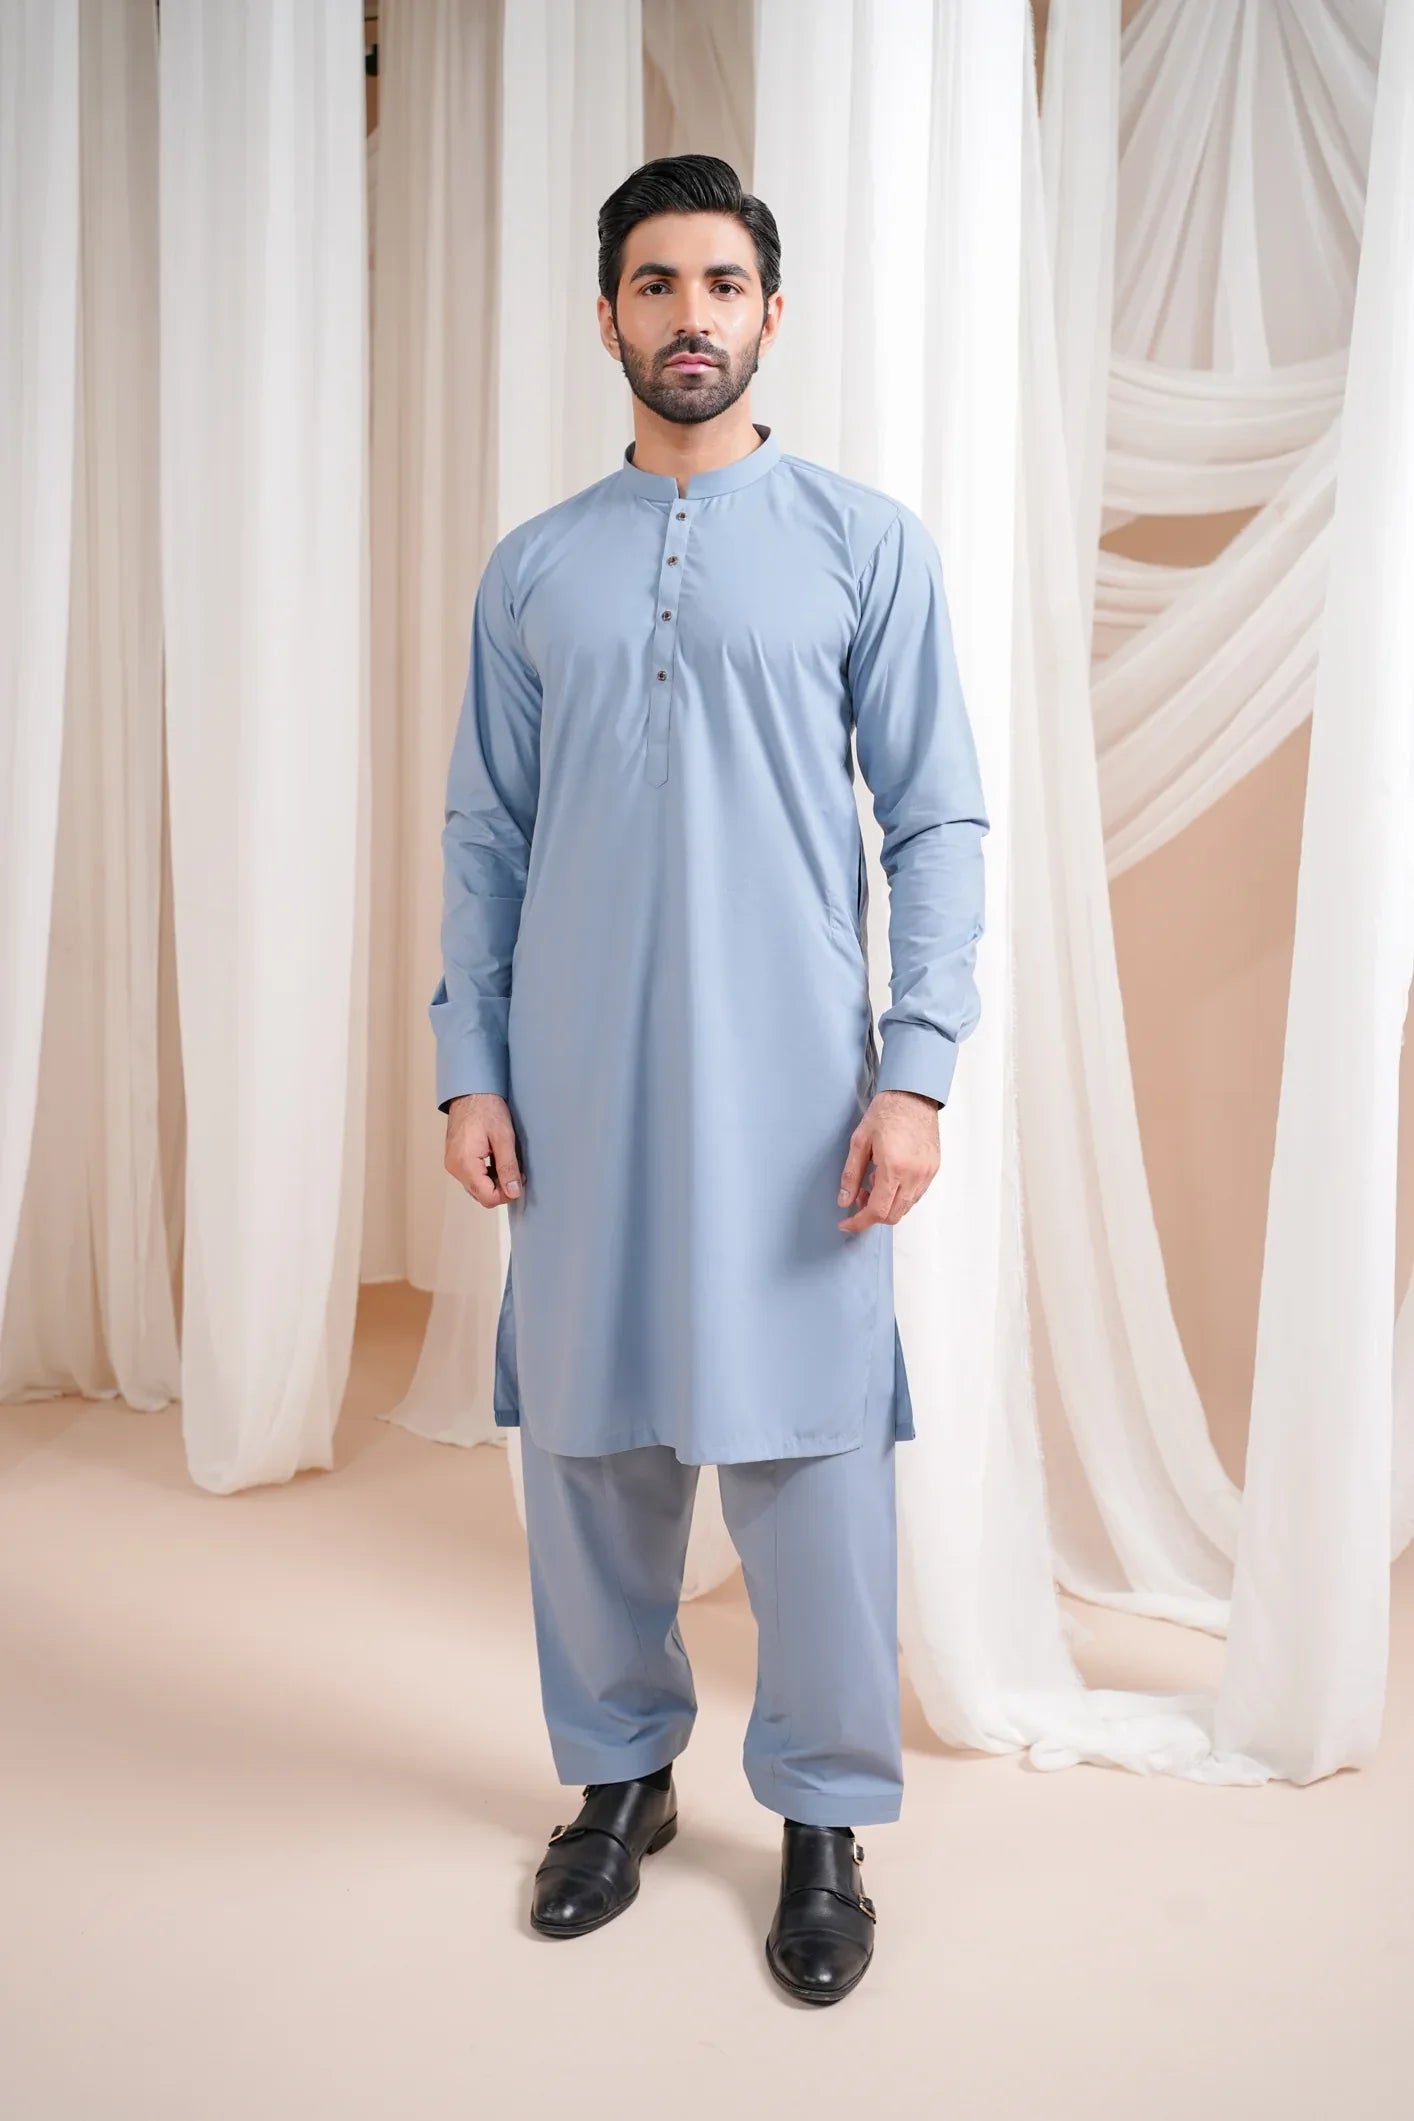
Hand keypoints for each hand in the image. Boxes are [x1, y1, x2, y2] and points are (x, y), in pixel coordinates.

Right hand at [445, 1092, 524, 1206]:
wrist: (471, 1091)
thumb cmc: (486, 1108)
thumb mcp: (503, 1138)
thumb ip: (508, 1167)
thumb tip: (513, 1192)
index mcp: (464, 1163)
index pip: (487, 1197)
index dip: (506, 1194)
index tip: (518, 1180)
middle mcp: (454, 1167)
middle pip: (481, 1195)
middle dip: (501, 1188)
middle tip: (516, 1171)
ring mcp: (453, 1163)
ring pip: (476, 1187)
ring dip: (494, 1181)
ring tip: (506, 1162)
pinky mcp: (455, 1159)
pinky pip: (472, 1177)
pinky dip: (486, 1174)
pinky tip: (496, 1160)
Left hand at [836, 1088, 939, 1231]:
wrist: (913, 1096)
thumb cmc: (886, 1113)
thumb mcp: (859, 1142)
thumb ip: (851, 1175)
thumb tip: (844, 1200)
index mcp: (894, 1167)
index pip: (877, 1211)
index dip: (859, 1222)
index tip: (846, 1224)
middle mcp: (914, 1175)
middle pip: (893, 1215)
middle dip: (872, 1215)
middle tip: (858, 1198)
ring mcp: (926, 1174)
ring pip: (905, 1208)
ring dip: (886, 1205)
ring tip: (872, 1183)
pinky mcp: (933, 1170)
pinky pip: (915, 1196)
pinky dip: (899, 1196)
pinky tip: (889, 1178)